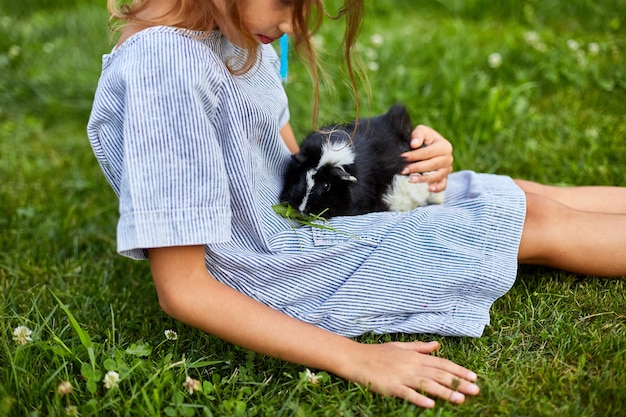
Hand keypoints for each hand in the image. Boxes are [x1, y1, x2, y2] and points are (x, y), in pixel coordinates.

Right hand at [344, 340, 478, 408]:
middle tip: (476, 390)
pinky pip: (408, 393)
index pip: (442, 363)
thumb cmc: (377, 353)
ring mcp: (402, 376)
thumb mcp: (400, 347)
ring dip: (445, 392)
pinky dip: (419, 398)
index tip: (474, 377)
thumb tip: (437, 345)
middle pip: (439, 374)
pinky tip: (431, 405)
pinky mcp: (391, 386)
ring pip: (428, 384)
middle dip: (459, 382)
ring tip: (461, 399)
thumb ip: (420, 347)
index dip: (458, 370)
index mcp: (415, 356)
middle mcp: (411, 365)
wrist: (355, 358)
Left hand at [400, 125, 452, 191]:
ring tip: (411, 179)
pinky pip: (443, 184)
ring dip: (423, 179)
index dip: (414, 155)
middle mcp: (448, 158)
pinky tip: (429, 189)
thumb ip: (418, 134)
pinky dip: (437, 188)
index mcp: (444, 146)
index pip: (428, 152)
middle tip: (403, 170)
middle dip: (416, 168)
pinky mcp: (444, 177)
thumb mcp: (422, 131)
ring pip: (436, 176)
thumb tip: (414, 144)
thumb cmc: (425, 138)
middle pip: (432, 165)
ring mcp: (447, 169)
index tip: (402, 158)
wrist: (430, 146)